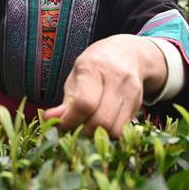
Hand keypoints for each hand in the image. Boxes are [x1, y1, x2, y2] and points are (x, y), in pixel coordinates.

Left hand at [42, 34, 166, 137]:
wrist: (128, 53)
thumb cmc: (96, 66)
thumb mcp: (76, 76)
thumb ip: (66, 101)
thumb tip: (49, 119)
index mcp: (94, 67)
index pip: (84, 104)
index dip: (70, 121)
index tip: (61, 127)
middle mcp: (115, 78)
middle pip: (101, 120)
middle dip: (84, 133)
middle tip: (74, 131)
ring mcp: (130, 91)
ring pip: (114, 129)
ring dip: (98, 136)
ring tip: (88, 128)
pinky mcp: (139, 103)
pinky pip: (123, 129)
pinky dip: (109, 133)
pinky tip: (101, 125)